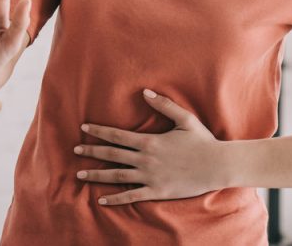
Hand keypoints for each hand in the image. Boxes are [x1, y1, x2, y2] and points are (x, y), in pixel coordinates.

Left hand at [74, 90, 226, 204]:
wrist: (218, 165)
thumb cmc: (202, 140)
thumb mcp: (184, 118)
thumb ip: (163, 104)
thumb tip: (145, 91)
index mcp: (149, 141)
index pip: (117, 136)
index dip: (99, 131)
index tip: (84, 128)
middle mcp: (146, 160)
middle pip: (112, 155)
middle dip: (91, 152)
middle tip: (74, 150)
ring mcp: (150, 177)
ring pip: (117, 176)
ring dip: (97, 176)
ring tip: (80, 175)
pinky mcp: (157, 191)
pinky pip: (132, 196)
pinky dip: (116, 199)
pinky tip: (102, 200)